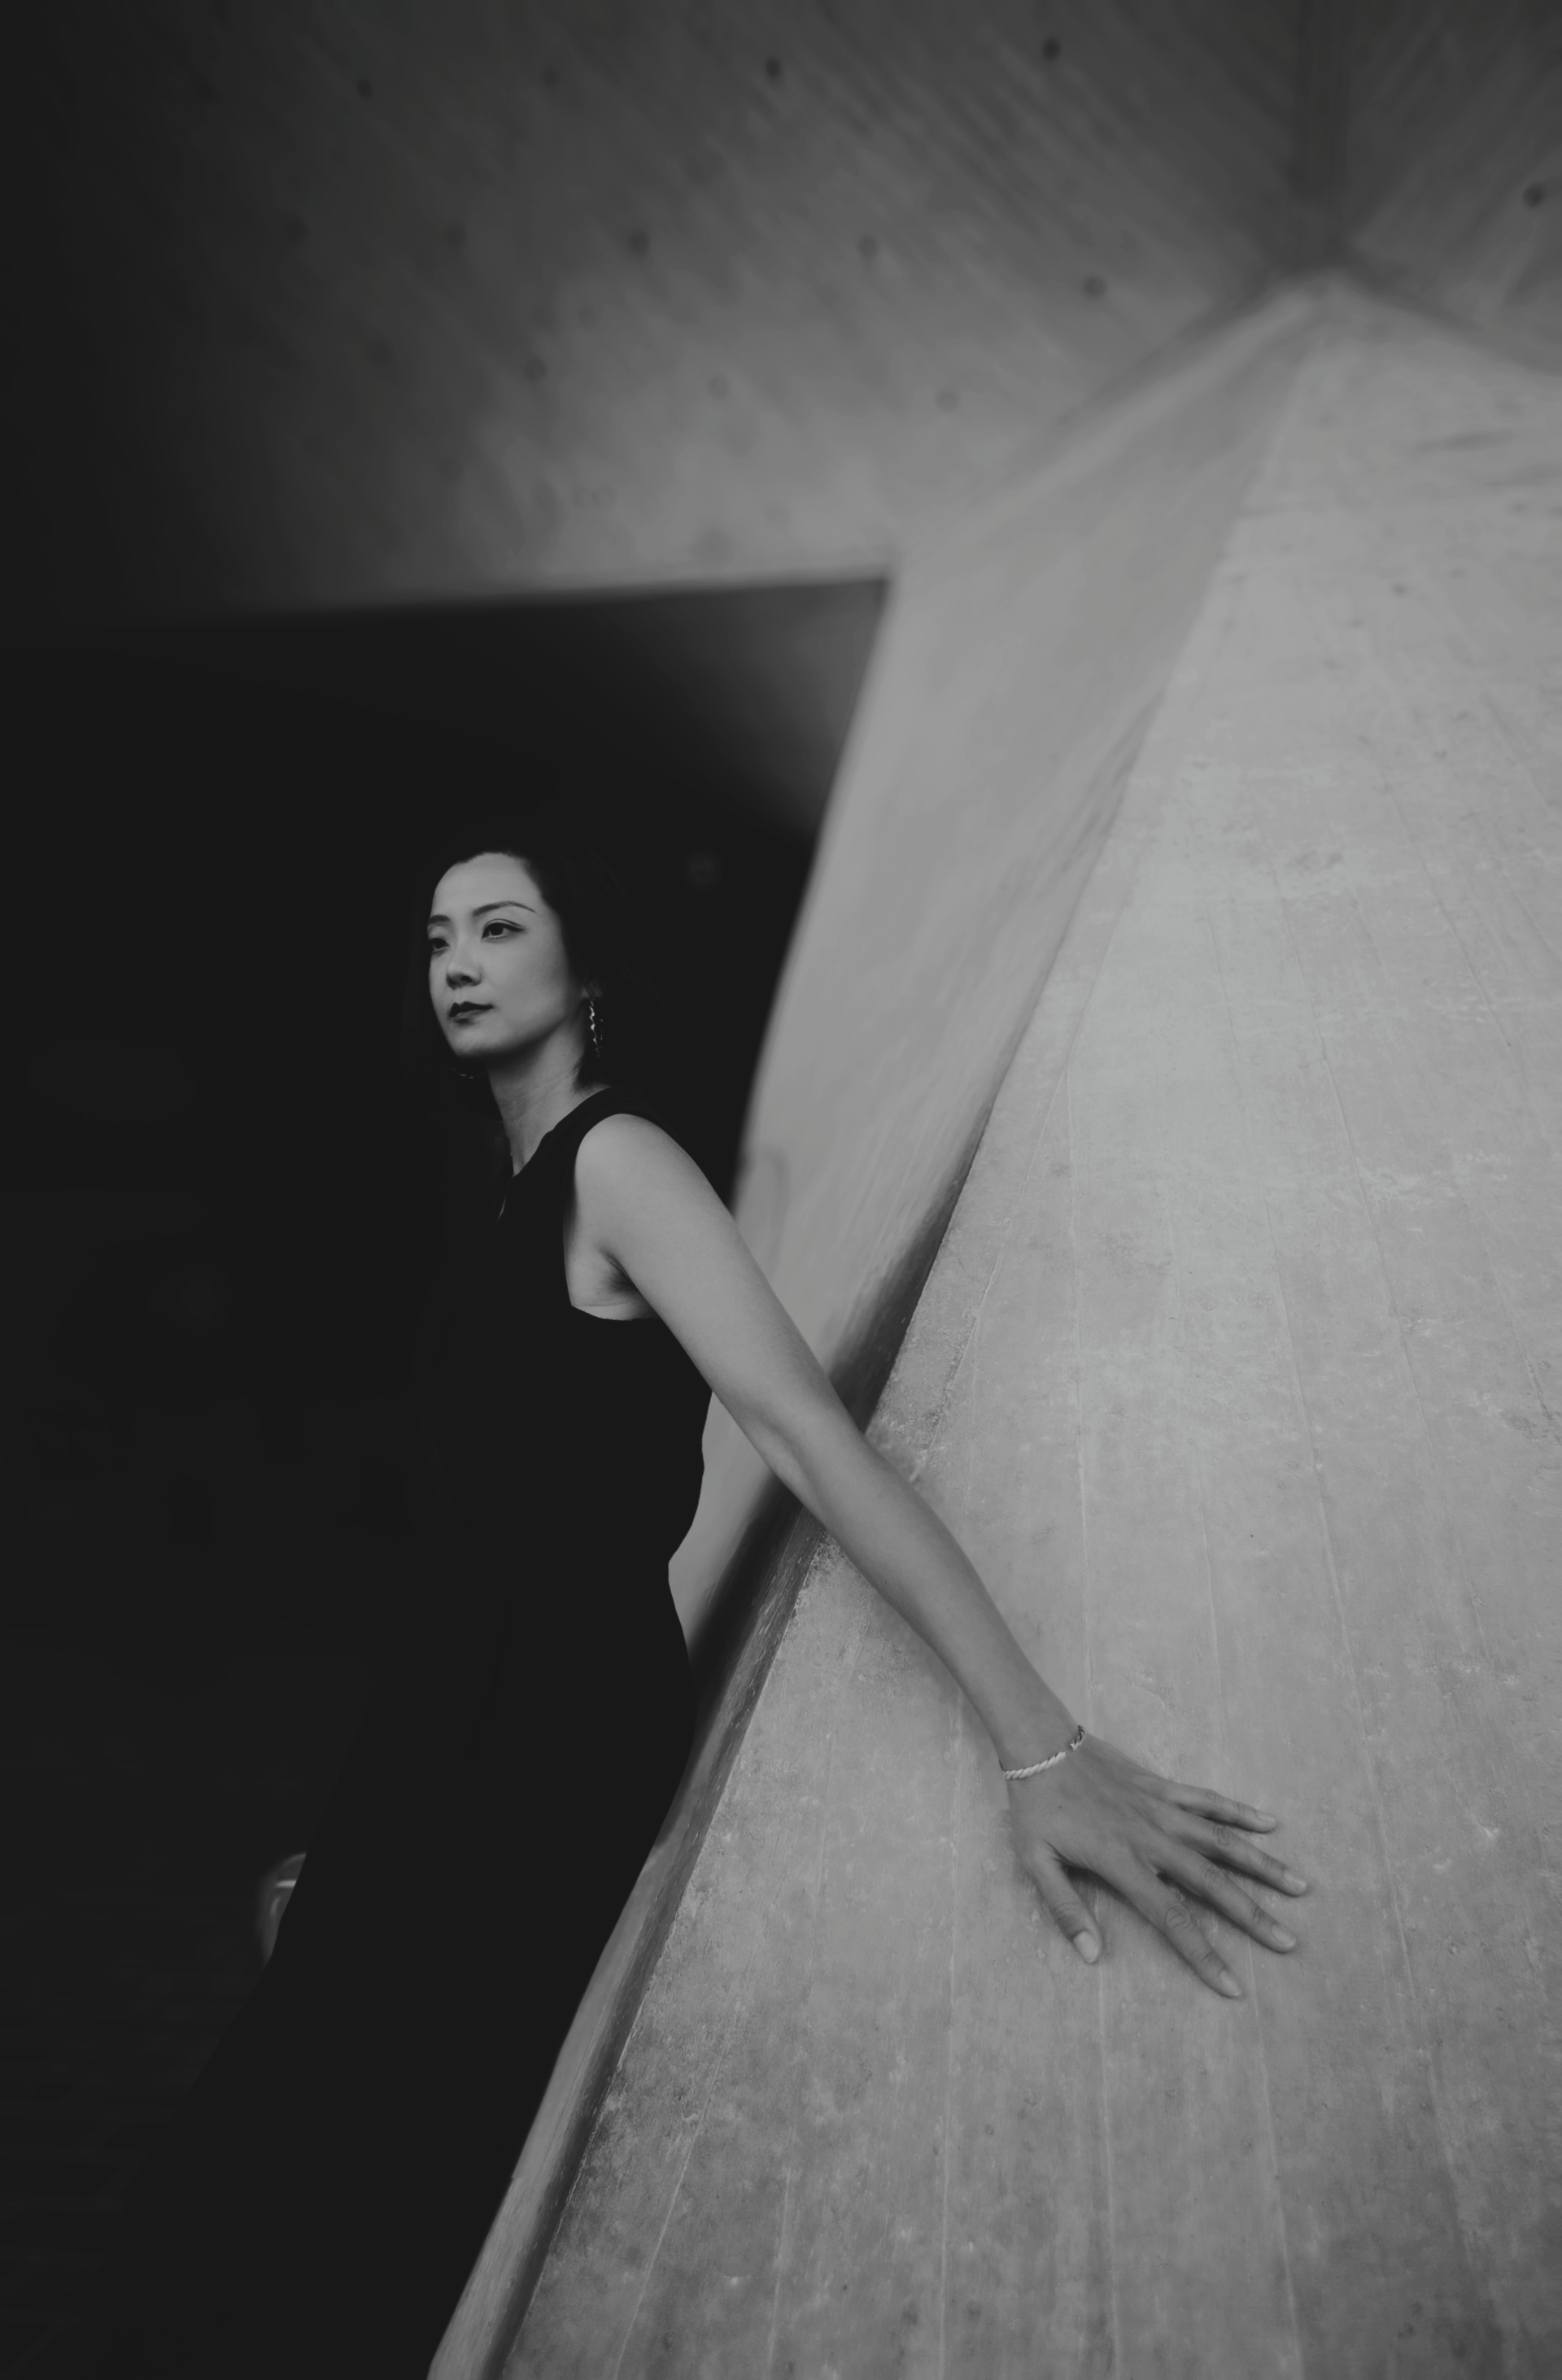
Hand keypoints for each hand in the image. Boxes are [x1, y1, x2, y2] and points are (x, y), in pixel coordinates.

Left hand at [1006, 1733, 1307, 1996]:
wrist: (1039, 1744)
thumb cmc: (1035, 1808)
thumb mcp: (1036, 1863)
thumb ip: (1065, 1910)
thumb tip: (1093, 1956)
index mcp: (1122, 1862)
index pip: (1172, 1919)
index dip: (1204, 1956)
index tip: (1233, 1985)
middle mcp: (1151, 1837)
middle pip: (1213, 1884)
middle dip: (1253, 1916)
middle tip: (1288, 1942)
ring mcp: (1162, 1808)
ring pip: (1222, 1840)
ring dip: (1262, 1864)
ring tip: (1299, 1886)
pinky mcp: (1162, 1785)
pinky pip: (1208, 1800)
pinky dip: (1240, 1812)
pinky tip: (1270, 1824)